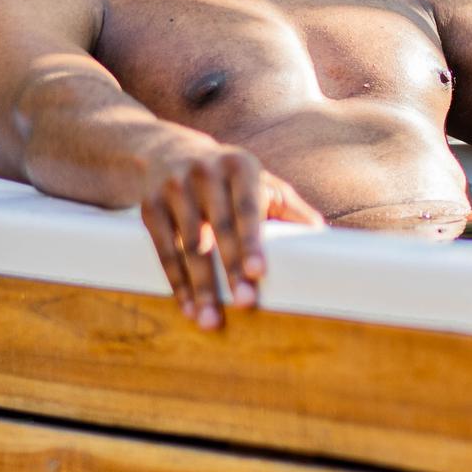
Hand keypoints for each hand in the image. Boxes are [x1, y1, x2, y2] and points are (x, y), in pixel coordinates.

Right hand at [136, 137, 323, 326]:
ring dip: (201, 286)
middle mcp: (204, 173)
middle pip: (219, 229)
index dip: (252, 241)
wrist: (166, 151)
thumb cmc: (228, 177)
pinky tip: (188, 307)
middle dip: (230, 269)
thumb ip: (289, 207)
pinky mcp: (149, 208)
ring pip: (189, 246)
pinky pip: (164, 252)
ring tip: (211, 320)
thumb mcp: (259, 180)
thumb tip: (322, 235)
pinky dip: (176, 283)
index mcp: (239, 166)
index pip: (247, 207)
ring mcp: (173, 189)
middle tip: (244, 304)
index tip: (258, 272)